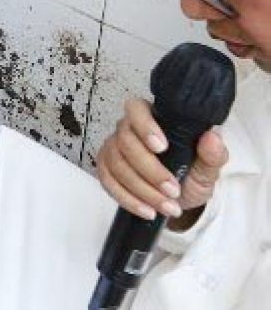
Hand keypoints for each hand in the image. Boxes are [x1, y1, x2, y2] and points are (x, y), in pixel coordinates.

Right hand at [96, 98, 228, 225]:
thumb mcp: (208, 168)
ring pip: (117, 164)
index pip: (137, 109)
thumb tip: (212, 137)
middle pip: (126, 142)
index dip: (144, 126)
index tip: (162, 147)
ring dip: (143, 190)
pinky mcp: (105, 168)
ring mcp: (113, 148)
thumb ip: (213, 154)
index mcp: (152, 118)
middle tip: (173, 190)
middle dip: (150, 171)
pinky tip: (147, 210)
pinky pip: (107, 181)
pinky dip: (128, 199)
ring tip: (166, 206)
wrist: (178, 198)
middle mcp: (127, 129)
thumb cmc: (190, 175)